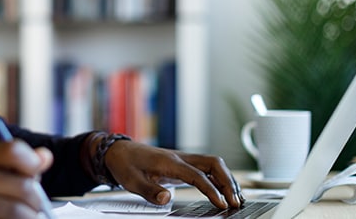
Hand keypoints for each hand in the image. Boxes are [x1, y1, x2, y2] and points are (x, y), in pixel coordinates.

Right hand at [0, 140, 52, 218]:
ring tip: (26, 217)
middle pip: (24, 188)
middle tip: (38, 208)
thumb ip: (14, 163)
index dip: (33, 163)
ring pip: (17, 214)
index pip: (14, 151)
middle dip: (38, 202)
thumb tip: (46, 157)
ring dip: (29, 218)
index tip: (35, 174)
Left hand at [104, 141, 243, 208]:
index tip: (222, 204)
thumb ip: (149, 190)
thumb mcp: (131, 180)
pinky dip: (220, 178)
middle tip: (236, 202)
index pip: (197, 175)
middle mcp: (180, 157)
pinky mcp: (183, 164)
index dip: (212, 189)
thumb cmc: (125, 164)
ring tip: (237, 198)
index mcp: (169, 161)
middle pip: (213, 164)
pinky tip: (225, 190)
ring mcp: (183, 159)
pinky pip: (207, 168)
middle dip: (228, 182)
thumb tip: (167, 198)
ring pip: (213, 164)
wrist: (119, 151)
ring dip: (227, 179)